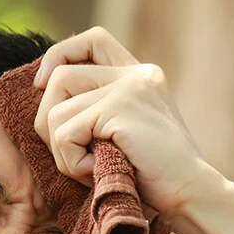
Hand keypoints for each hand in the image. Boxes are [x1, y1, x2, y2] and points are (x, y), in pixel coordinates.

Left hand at [32, 27, 219, 215]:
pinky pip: (65, 134)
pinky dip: (71, 163)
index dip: (58, 55)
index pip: (92, 40)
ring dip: (61, 152)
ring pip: (56, 111)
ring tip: (90, 169)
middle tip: (71, 157)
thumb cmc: (153, 177)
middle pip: (60, 76)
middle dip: (47, 123)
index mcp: (139, 75)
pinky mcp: (120, 108)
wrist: (191, 194)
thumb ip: (97, 110)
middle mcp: (135, 74)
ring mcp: (129, 88)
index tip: (42, 85)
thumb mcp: (124, 134)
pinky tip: (97, 173)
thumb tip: (43, 93)